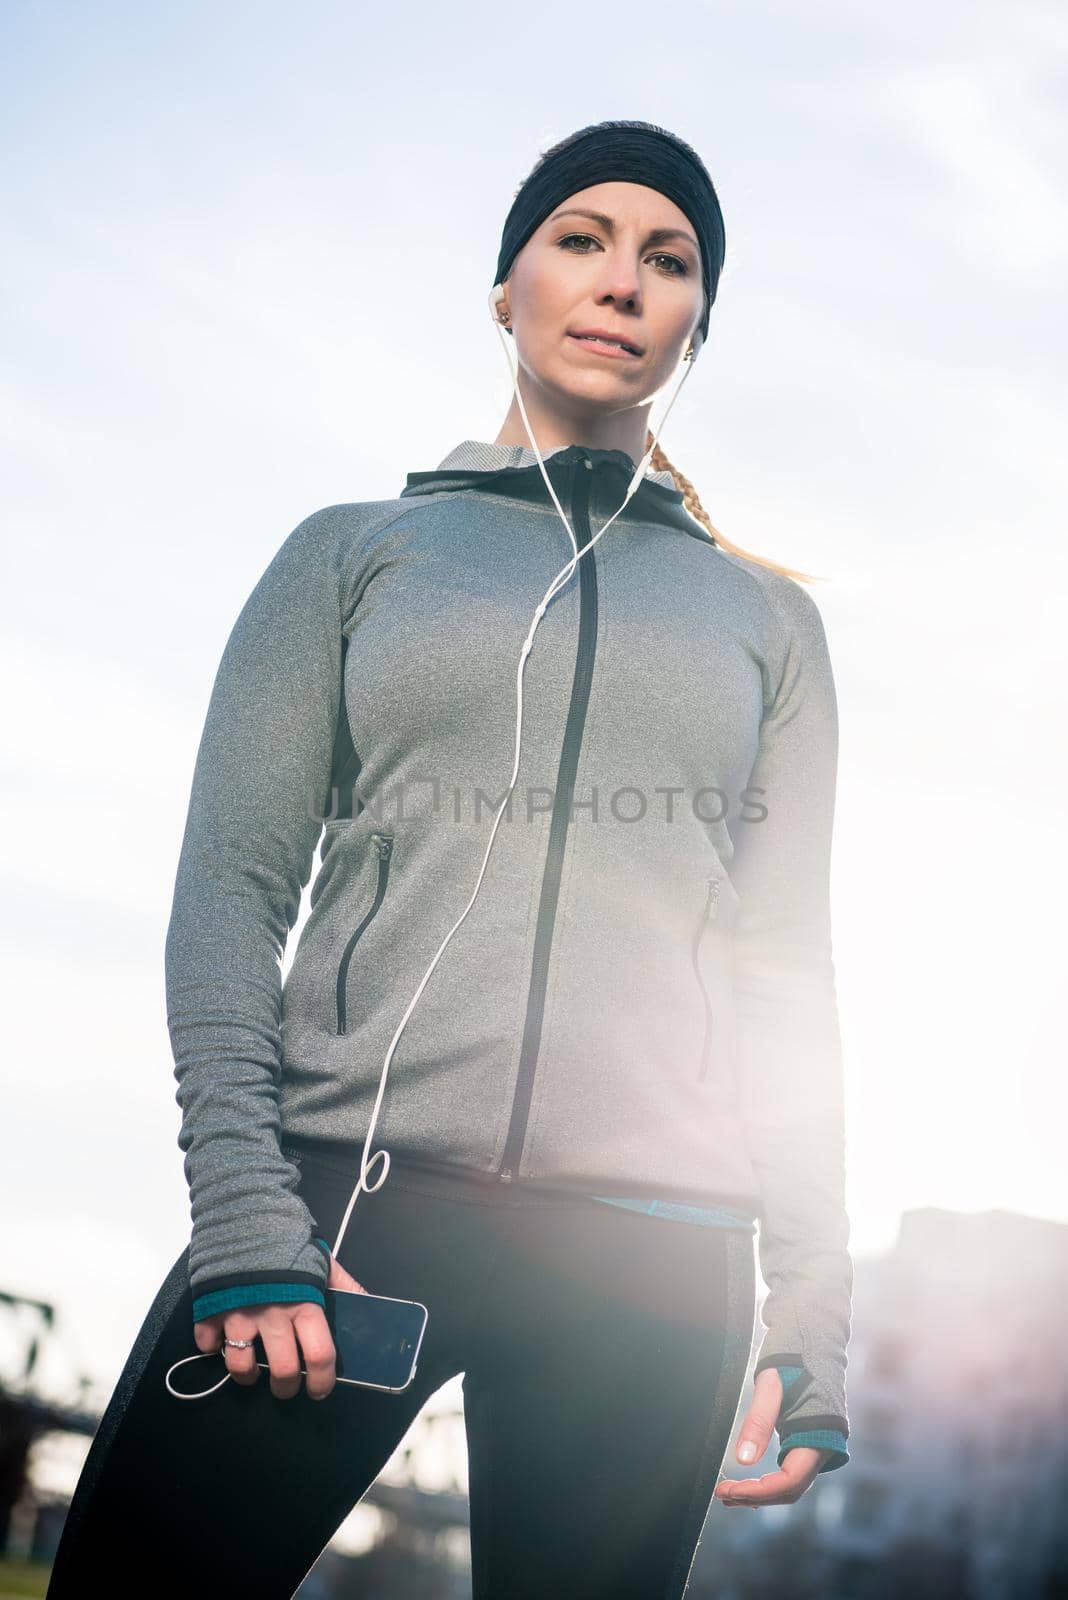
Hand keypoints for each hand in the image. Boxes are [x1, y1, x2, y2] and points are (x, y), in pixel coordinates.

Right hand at [193, 1251, 367, 1400]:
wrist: (246, 1208)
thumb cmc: (288, 1239)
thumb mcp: (322, 1260)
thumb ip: (345, 1286)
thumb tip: (370, 1307)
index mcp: (305, 1303)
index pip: (320, 1356)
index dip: (322, 1381)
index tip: (319, 1389)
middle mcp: (272, 1314)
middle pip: (282, 1370)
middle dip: (286, 1388)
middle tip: (287, 1386)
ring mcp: (238, 1314)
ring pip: (240, 1366)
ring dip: (247, 1376)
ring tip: (252, 1372)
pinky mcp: (209, 1308)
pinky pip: (207, 1344)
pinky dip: (213, 1348)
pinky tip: (222, 1341)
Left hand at [713, 1367, 832, 1507]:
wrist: (813, 1335)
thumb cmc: (793, 1354)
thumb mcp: (770, 1384)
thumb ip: (759, 1421)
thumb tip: (743, 1461)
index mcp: (820, 1435)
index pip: (789, 1482)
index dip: (757, 1492)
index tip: (726, 1489)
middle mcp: (824, 1447)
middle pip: (790, 1490)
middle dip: (755, 1496)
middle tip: (721, 1493)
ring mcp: (819, 1445)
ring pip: (791, 1485)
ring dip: (761, 1493)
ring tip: (727, 1491)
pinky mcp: (810, 1440)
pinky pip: (791, 1471)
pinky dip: (769, 1481)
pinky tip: (746, 1480)